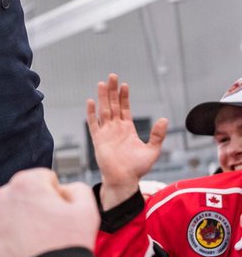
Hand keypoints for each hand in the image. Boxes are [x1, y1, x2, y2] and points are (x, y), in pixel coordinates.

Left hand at [0, 169, 98, 256]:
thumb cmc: (68, 249)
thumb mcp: (87, 210)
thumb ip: (76, 188)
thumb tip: (63, 189)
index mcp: (26, 183)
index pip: (42, 180)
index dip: (55, 197)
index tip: (58, 215)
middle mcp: (0, 197)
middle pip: (20, 197)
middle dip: (32, 210)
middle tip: (46, 233)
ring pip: (3, 216)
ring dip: (15, 226)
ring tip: (33, 247)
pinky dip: (2, 244)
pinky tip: (18, 256)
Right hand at [86, 74, 167, 209]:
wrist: (124, 180)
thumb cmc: (137, 169)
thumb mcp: (152, 150)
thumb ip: (157, 135)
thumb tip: (165, 119)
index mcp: (127, 129)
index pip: (124, 108)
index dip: (124, 96)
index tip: (124, 85)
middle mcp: (115, 128)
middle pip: (113, 105)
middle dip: (112, 91)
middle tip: (112, 76)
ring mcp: (106, 132)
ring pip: (103, 110)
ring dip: (102, 97)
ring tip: (102, 83)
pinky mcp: (98, 139)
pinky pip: (93, 124)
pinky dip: (91, 113)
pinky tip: (91, 102)